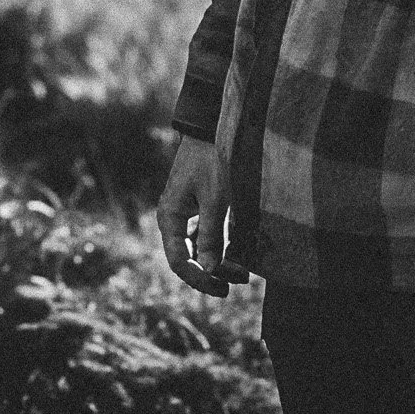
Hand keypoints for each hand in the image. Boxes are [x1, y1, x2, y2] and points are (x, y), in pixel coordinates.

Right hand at [156, 134, 243, 295]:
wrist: (210, 125)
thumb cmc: (210, 160)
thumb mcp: (214, 199)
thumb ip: (211, 236)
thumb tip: (210, 269)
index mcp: (169, 217)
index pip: (180, 261)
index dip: (200, 279)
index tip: (222, 288)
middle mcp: (173, 218)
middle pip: (189, 256)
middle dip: (214, 272)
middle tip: (240, 281)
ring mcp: (185, 211)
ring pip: (199, 246)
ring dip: (220, 260)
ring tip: (244, 271)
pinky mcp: (198, 204)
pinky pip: (206, 233)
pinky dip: (221, 244)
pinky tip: (238, 251)